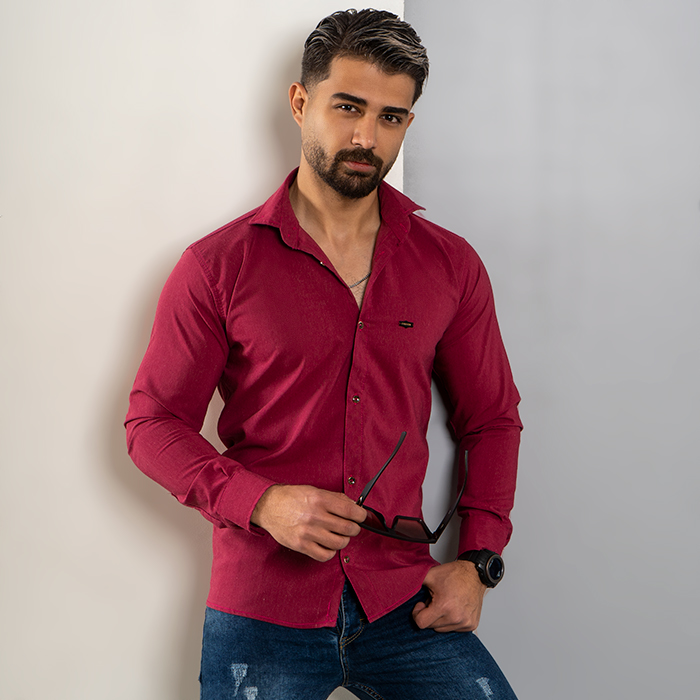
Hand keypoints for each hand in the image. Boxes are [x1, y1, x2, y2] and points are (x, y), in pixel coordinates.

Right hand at [251, 484, 366, 561]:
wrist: (268, 506)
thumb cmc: (292, 497)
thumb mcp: (314, 490)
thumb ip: (335, 498)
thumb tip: (354, 506)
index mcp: (319, 499)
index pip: (350, 511)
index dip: (361, 516)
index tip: (362, 517)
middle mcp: (314, 516)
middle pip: (348, 528)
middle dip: (354, 528)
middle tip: (351, 526)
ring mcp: (308, 532)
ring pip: (339, 543)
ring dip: (343, 540)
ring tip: (339, 535)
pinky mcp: (301, 545)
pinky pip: (325, 555)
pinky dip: (331, 551)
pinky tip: (328, 544)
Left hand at [412, 560, 486, 632]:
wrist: (475, 574)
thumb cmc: (454, 574)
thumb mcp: (430, 575)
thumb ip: (414, 581)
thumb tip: (399, 585)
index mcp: (444, 606)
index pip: (421, 623)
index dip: (417, 613)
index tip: (421, 604)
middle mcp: (456, 617)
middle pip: (431, 626)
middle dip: (429, 614)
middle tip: (434, 599)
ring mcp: (465, 623)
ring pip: (442, 629)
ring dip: (439, 618)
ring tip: (444, 603)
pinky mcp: (471, 625)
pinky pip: (454, 629)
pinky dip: (450, 621)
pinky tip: (453, 608)